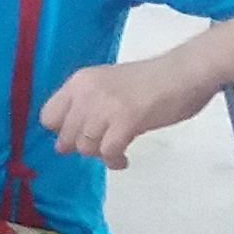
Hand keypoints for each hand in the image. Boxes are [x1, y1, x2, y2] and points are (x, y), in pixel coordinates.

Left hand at [39, 53, 208, 166]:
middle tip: (101, 146)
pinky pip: (108, 151)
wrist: (185, 72)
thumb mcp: (108, 85)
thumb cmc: (152, 80)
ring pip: (86, 146)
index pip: (48, 116)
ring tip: (116, 152)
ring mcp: (105, 106)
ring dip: (100, 154)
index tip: (79, 135)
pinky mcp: (125, 120)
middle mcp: (86, 92)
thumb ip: (88, 105)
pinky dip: (114, 160)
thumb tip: (68, 140)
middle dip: (82, 146)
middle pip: (66, 136)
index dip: (62, 130)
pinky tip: (123, 160)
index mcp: (80, 81)